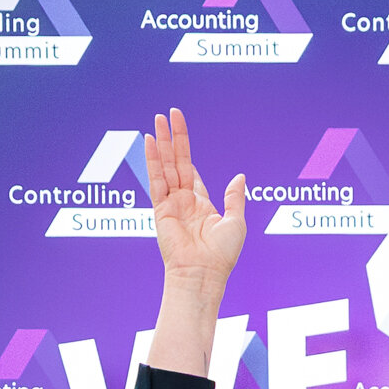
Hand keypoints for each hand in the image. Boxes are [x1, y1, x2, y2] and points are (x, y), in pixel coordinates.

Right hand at [144, 108, 245, 288]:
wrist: (203, 273)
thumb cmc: (222, 255)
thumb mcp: (236, 222)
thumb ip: (235, 197)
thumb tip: (240, 176)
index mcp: (201, 204)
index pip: (190, 171)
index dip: (185, 151)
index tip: (179, 132)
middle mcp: (183, 201)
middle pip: (176, 162)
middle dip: (172, 138)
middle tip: (167, 114)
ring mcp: (171, 203)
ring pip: (165, 165)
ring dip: (161, 142)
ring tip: (157, 119)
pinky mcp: (161, 208)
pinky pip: (156, 179)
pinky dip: (152, 159)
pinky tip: (149, 141)